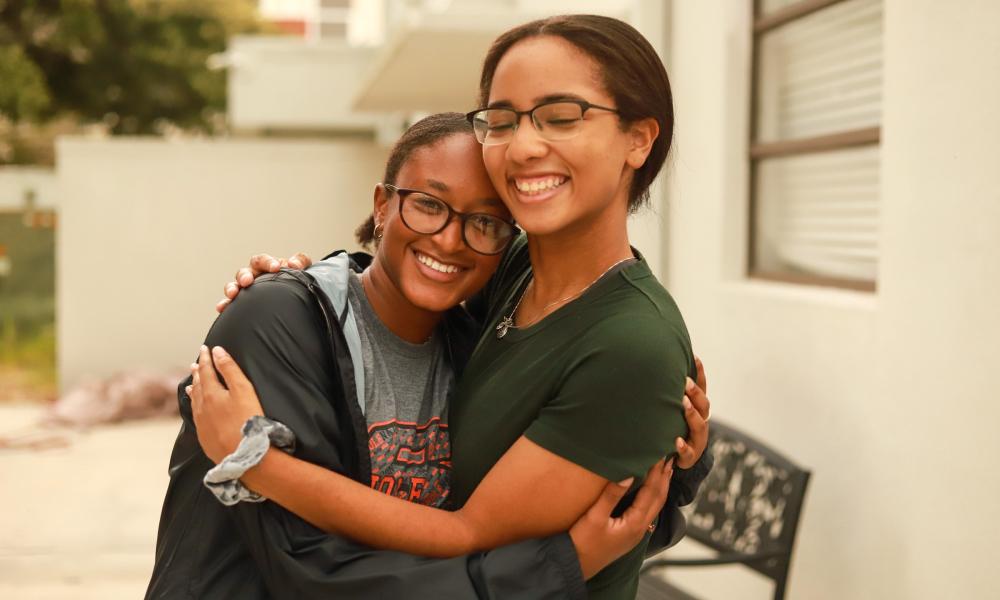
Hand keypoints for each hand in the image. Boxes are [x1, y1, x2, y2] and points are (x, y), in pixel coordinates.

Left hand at [187, 345, 263, 462]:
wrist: (244, 456)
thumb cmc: (247, 421)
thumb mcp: (243, 390)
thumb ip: (229, 369)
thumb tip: (217, 351)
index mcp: (210, 394)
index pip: (205, 371)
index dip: (205, 358)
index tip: (205, 348)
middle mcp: (202, 408)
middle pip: (198, 385)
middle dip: (198, 372)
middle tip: (196, 363)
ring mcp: (202, 424)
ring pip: (194, 402)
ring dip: (194, 389)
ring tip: (191, 383)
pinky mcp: (205, 437)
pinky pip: (196, 416)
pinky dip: (195, 406)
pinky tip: (197, 409)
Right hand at [216, 252, 312, 312]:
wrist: (293, 295)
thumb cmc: (294, 279)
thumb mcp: (301, 267)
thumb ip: (300, 261)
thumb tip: (294, 264)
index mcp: (265, 266)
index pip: (262, 260)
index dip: (268, 262)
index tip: (276, 267)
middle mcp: (252, 276)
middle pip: (244, 272)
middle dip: (245, 276)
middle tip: (247, 281)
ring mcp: (245, 289)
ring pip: (234, 286)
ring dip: (232, 288)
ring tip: (232, 294)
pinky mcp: (241, 302)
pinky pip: (230, 303)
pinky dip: (225, 304)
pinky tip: (221, 308)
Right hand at [569, 458, 672, 578]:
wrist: (576, 566)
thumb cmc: (582, 543)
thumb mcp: (594, 517)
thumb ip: (611, 495)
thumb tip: (627, 475)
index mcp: (634, 523)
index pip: (651, 493)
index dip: (656, 473)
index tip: (660, 456)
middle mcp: (639, 529)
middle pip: (658, 500)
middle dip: (664, 479)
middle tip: (669, 459)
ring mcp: (636, 533)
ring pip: (654, 507)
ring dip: (660, 488)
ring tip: (664, 472)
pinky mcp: (629, 535)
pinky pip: (647, 512)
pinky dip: (652, 498)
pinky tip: (649, 493)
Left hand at [675, 355, 709, 468]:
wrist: (682, 458)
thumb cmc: (676, 426)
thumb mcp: (676, 409)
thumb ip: (671, 392)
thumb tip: (658, 365)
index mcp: (698, 409)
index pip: (702, 388)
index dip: (700, 374)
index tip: (695, 357)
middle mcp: (701, 422)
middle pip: (703, 405)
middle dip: (695, 393)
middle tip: (685, 381)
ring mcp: (697, 439)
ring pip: (700, 426)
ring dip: (692, 414)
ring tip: (684, 404)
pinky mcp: (690, 456)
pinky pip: (689, 452)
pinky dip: (683, 447)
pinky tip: (676, 441)